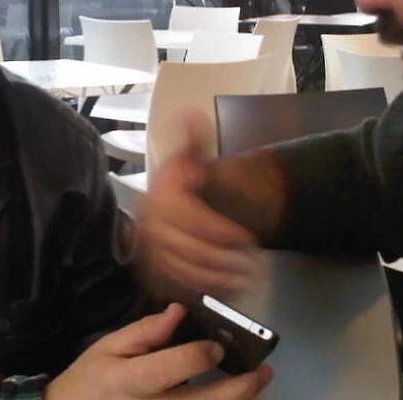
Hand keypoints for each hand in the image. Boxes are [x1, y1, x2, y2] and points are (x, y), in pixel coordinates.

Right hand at [45, 303, 270, 399]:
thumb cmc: (91, 381)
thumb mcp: (108, 347)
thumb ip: (145, 331)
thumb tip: (179, 311)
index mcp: (127, 381)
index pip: (168, 369)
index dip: (197, 357)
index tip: (217, 347)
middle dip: (238, 388)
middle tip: (261, 371)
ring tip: (255, 385)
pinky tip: (232, 399)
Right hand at [137, 112, 285, 297]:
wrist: (182, 203)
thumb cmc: (194, 181)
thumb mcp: (197, 155)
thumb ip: (196, 138)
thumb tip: (191, 113)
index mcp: (159, 194)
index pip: (186, 218)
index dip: (217, 231)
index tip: (247, 239)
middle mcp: (149, 222)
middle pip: (186, 249)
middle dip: (222, 259)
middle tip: (254, 263)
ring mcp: (150, 248)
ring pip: (183, 271)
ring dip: (218, 277)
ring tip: (248, 277)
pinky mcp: (155, 268)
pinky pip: (178, 284)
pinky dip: (205, 288)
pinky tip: (230, 288)